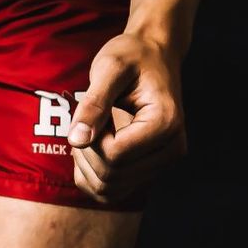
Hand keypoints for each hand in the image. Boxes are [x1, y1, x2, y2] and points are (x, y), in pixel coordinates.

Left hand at [67, 32, 189, 203]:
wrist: (153, 54)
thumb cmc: (132, 55)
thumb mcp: (109, 68)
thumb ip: (93, 103)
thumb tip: (76, 140)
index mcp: (166, 125)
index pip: (115, 155)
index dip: (92, 135)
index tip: (94, 107)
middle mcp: (171, 151)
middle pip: (111, 175)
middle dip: (87, 149)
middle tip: (89, 116)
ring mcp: (162, 164)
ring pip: (109, 189)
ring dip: (87, 163)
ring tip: (93, 127)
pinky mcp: (149, 171)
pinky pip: (110, 192)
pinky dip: (91, 174)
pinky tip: (93, 143)